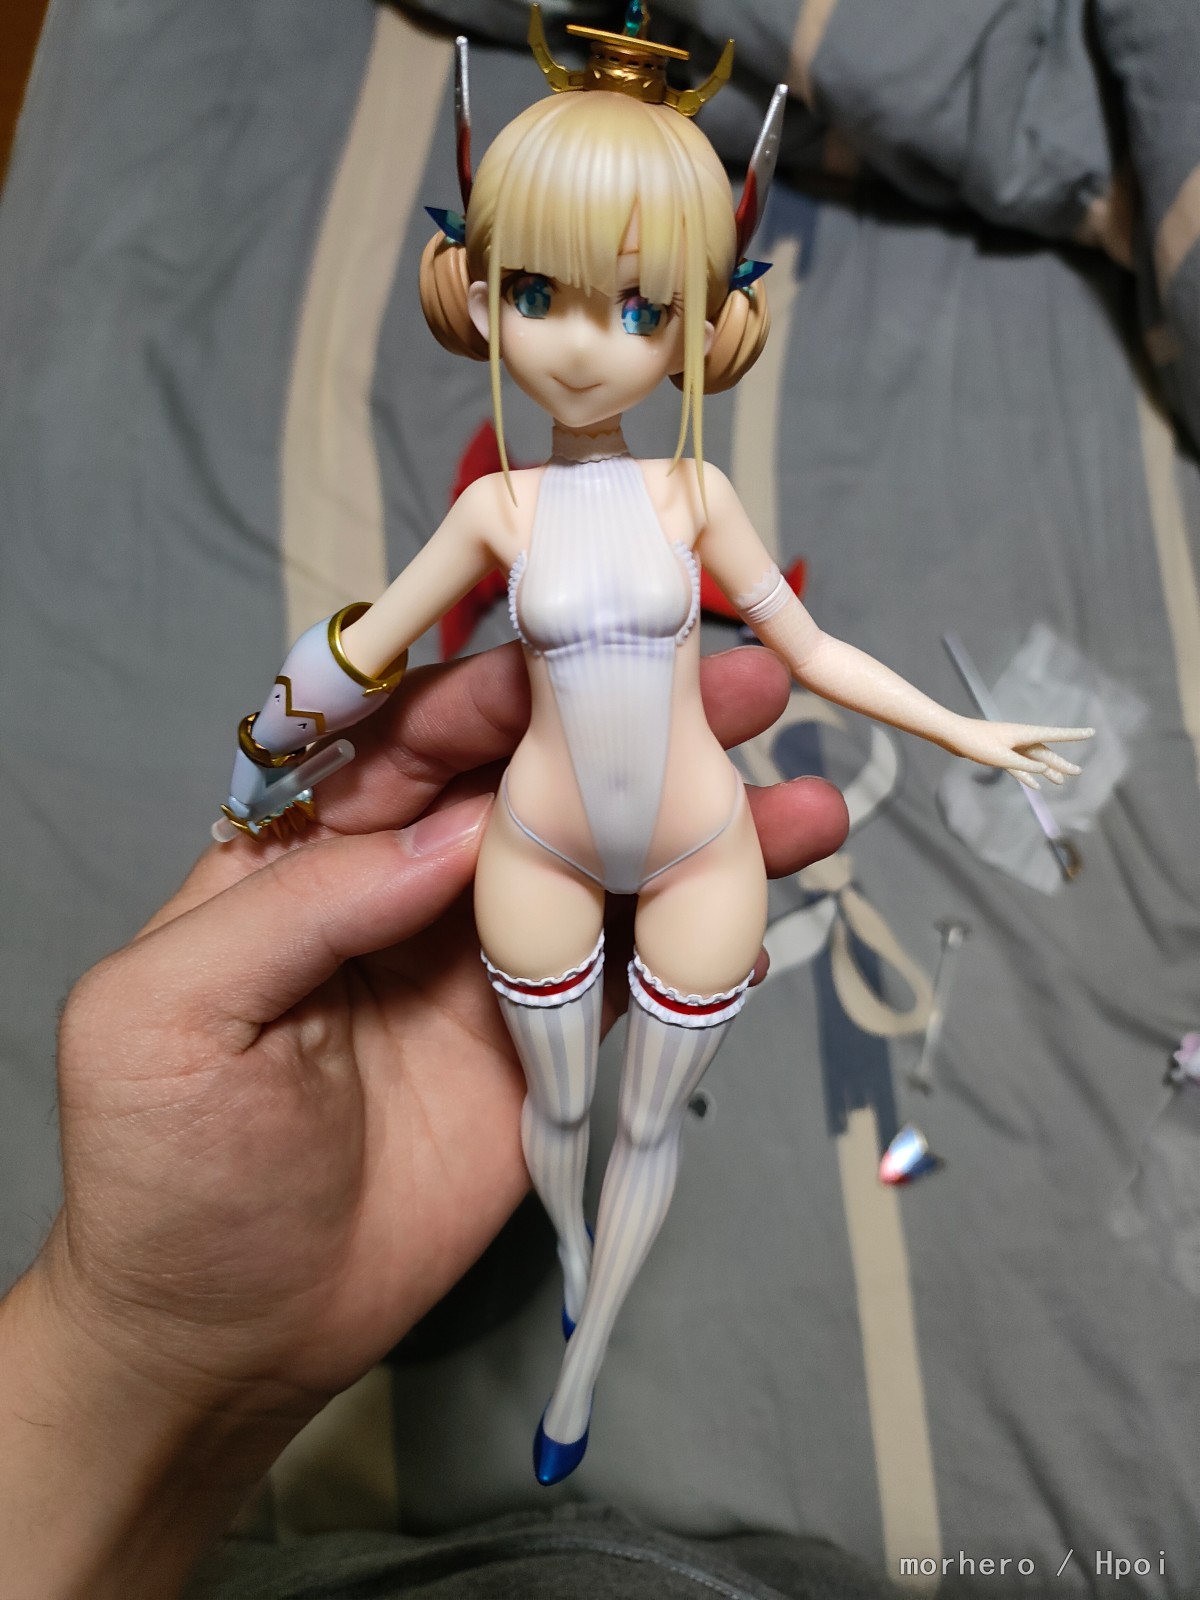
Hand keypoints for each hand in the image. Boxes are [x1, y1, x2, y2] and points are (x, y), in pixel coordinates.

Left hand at [1, 641, 846, 1597]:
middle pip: (529, 787)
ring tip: (800, 799)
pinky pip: (629, 975)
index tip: (596, 651)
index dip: (499, 693)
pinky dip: (699, 941)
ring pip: (601, 871)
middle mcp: (407, 887)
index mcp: (306, 855)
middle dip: (630, 732)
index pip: (409, 744)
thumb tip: (454, 828)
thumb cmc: (164, 1169)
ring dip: (695, 831)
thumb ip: (301, 905)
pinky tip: (769, 905)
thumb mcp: (172, 1014)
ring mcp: (485, 965)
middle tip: (744, 686)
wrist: (230, 1337)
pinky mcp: (543, 1044)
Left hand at [946, 715, 1092, 789]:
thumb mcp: (1001, 757)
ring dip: (1046, 771)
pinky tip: (1036, 786)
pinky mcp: (1000, 753)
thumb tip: (1044, 767)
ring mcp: (1011, 746)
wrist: (953, 735)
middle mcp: (1021, 738)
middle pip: (1045, 752)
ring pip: (1034, 760)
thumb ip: (1024, 764)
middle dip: (1061, 763)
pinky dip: (1028, 775)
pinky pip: (1019, 766)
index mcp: (1024, 734)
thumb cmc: (976, 743)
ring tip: (1060, 782)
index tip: (1091, 732)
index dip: (1074, 735)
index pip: (1055, 735)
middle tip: (1078, 772)